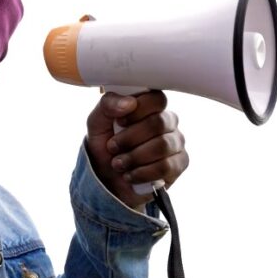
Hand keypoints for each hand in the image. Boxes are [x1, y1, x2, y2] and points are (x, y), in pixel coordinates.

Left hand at [86, 90, 188, 210]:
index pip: (156, 99)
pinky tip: (130, 174)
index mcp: (150, 106)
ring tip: (118, 163)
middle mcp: (167, 122)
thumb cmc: (105, 145)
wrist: (107, 178)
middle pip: (158, 123)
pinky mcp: (179, 164)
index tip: (120, 121)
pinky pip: (166, 167)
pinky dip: (142, 173)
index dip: (138, 110)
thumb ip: (108, 105)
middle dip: (130, 138)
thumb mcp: (97, 122)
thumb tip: (129, 102)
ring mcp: (176, 143)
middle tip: (112, 147)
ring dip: (134, 157)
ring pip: (162, 146)